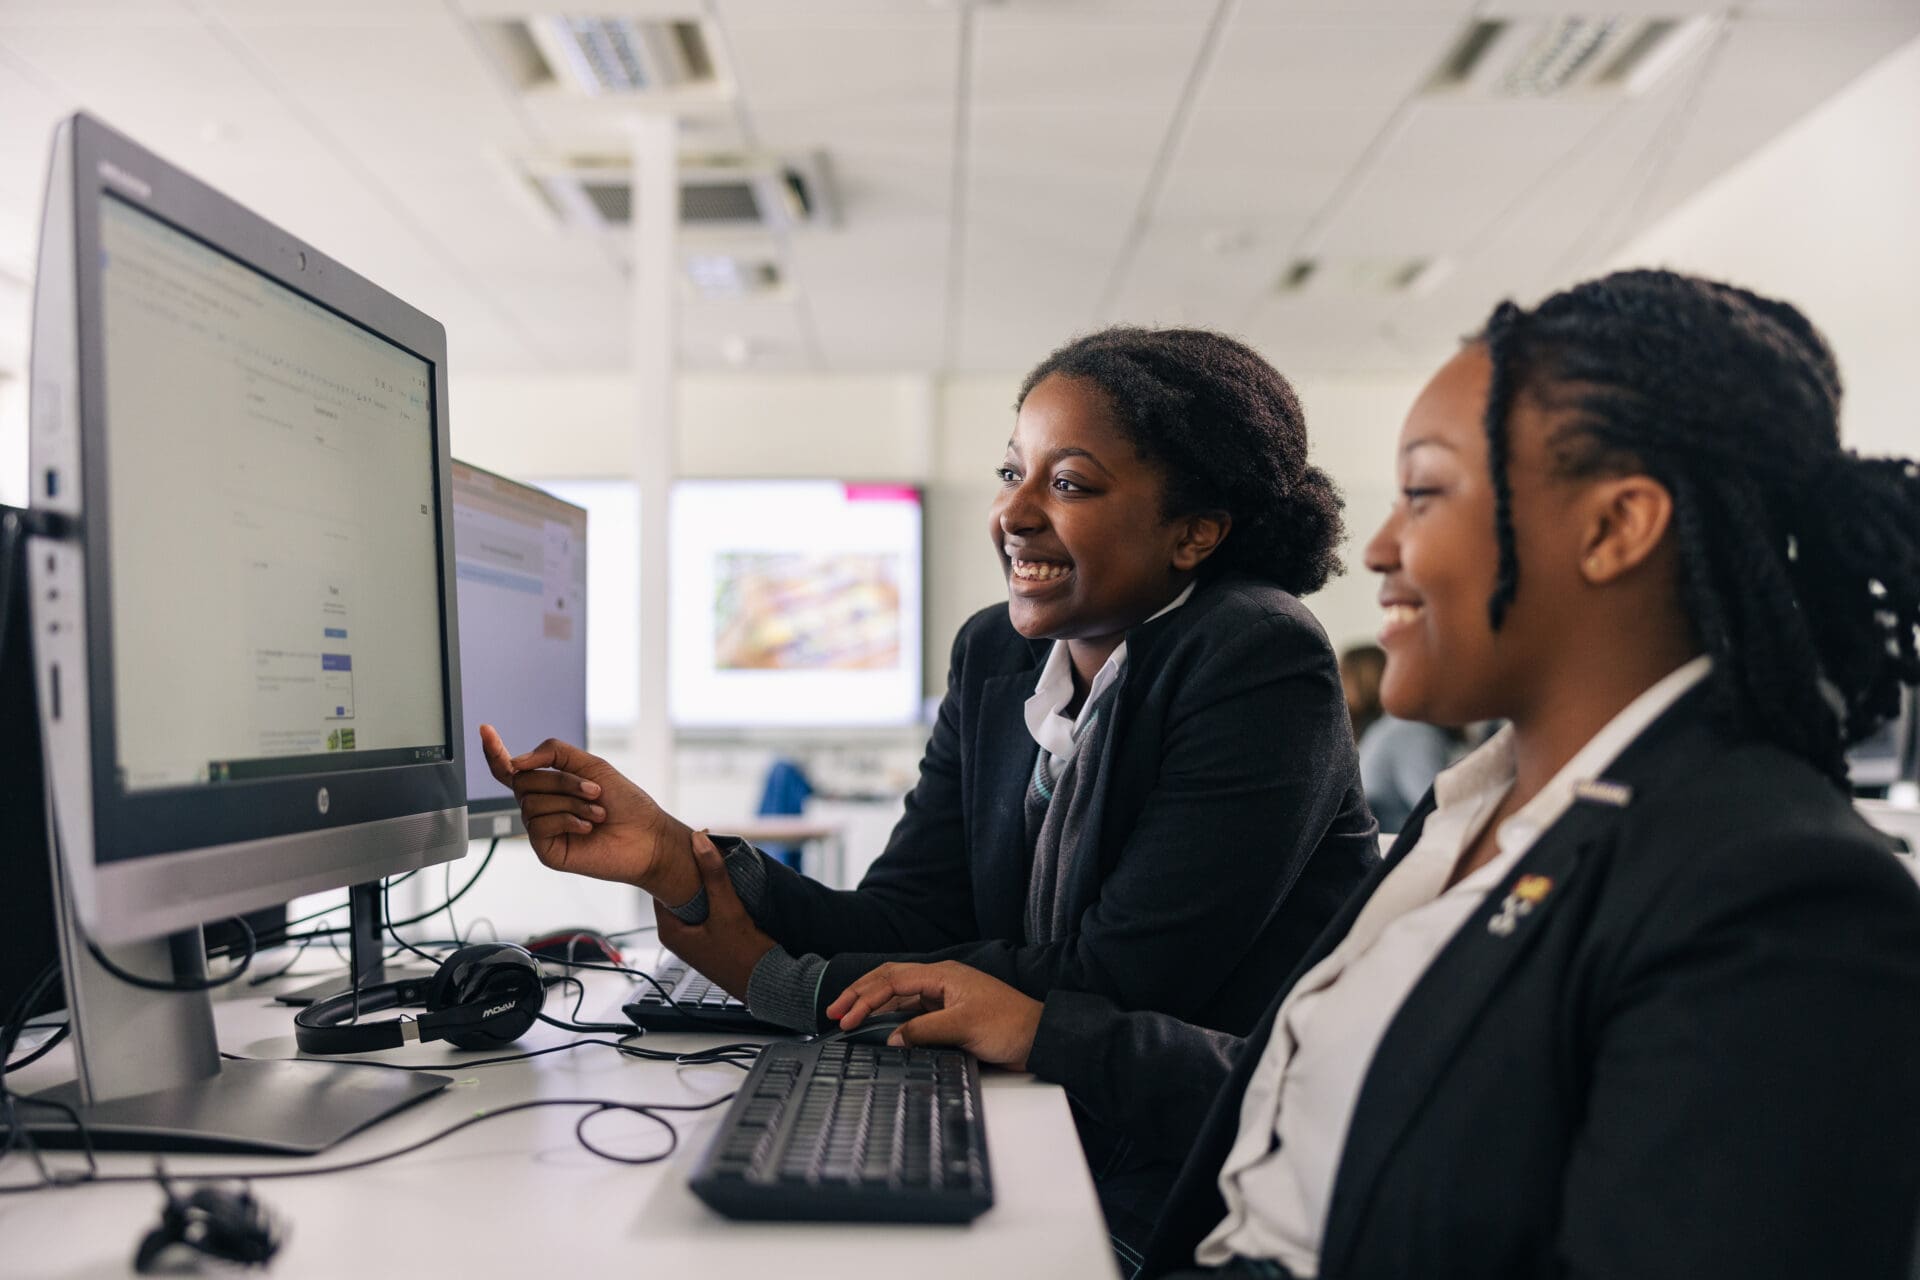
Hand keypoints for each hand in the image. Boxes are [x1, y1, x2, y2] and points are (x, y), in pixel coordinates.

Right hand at [478, 724, 698, 903]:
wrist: (646, 837)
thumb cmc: (624, 803)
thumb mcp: (591, 765)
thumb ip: (554, 753)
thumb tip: (516, 762)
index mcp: (548, 786)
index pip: (512, 769)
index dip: (495, 751)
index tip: (485, 729)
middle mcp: (539, 806)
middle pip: (524, 780)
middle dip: (562, 781)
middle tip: (595, 791)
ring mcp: (541, 829)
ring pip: (533, 803)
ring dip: (572, 803)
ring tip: (598, 813)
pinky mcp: (546, 850)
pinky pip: (541, 824)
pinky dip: (569, 820)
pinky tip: (589, 828)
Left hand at [654, 832, 777, 1001]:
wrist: (767, 984)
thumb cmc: (744, 956)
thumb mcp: (728, 910)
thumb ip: (713, 874)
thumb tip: (699, 840)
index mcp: (670, 932)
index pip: (661, 887)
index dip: (674, 865)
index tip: (687, 845)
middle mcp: (678, 936)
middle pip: (677, 892)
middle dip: (691, 872)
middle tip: (704, 849)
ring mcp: (694, 938)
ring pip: (694, 900)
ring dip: (705, 884)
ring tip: (717, 863)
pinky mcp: (710, 939)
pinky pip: (707, 909)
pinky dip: (715, 896)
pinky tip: (727, 884)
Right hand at [825, 961, 1043, 1070]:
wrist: (1039, 1040)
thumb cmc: (1010, 1025)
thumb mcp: (964, 1026)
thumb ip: (924, 1031)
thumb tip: (890, 1038)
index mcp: (942, 975)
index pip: (892, 980)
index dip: (864, 997)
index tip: (844, 1017)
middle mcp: (939, 984)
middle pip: (889, 983)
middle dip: (859, 996)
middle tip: (833, 1013)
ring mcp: (942, 1001)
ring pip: (898, 1001)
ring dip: (872, 1010)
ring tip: (847, 1022)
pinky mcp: (947, 1019)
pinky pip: (911, 1017)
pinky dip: (891, 1023)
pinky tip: (878, 1033)